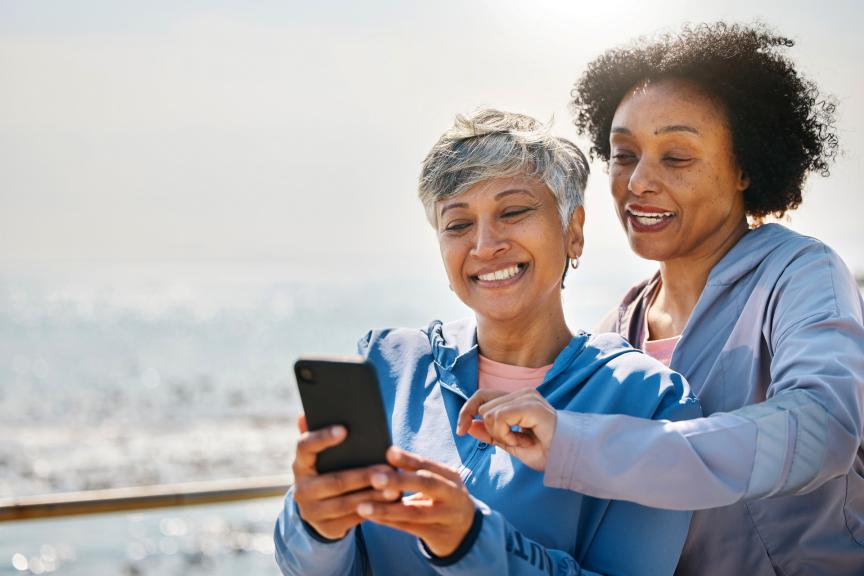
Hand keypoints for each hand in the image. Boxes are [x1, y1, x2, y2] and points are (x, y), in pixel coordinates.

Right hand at [292, 414, 395, 539]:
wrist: (320, 510)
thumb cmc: (328, 472)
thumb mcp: (322, 456)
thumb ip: (319, 437)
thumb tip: (306, 413)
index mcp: (300, 465)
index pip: (305, 447)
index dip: (322, 438)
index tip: (344, 429)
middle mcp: (301, 489)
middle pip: (335, 480)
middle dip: (363, 475)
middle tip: (388, 469)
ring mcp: (312, 511)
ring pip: (346, 503)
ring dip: (373, 495)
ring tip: (395, 487)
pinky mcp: (326, 528)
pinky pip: (353, 519)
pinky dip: (373, 510)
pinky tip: (391, 503)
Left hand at [355, 447, 475, 557]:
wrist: (466, 530)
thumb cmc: (442, 497)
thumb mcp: (438, 481)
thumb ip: (415, 472)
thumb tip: (381, 457)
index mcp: (450, 475)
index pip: (428, 464)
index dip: (408, 459)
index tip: (388, 451)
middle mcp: (452, 494)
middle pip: (426, 484)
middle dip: (399, 480)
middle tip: (375, 478)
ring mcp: (447, 516)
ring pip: (415, 512)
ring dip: (387, 509)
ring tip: (362, 506)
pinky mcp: (437, 535)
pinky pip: (409, 528)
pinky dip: (389, 521)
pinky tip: (371, 517)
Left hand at [456, 389, 556, 470]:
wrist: (569, 459)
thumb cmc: (547, 452)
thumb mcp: (510, 443)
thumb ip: (490, 433)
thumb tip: (469, 425)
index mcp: (517, 399)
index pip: (481, 396)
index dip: (467, 412)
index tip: (461, 431)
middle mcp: (522, 393)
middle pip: (481, 403)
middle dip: (487, 429)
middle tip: (510, 442)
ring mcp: (527, 396)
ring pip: (488, 413)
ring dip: (500, 435)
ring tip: (522, 441)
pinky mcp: (530, 405)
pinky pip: (499, 418)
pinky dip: (506, 435)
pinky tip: (523, 440)